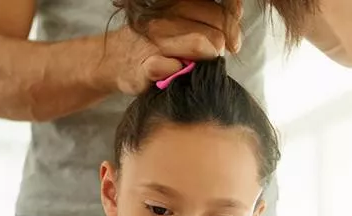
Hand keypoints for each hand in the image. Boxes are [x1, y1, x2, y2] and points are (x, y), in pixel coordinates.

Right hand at [104, 0, 243, 94]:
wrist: (113, 60)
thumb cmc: (154, 42)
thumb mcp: (179, 20)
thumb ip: (209, 14)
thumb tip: (238, 11)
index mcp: (176, 4)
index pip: (220, 12)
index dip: (232, 30)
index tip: (231, 44)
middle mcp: (165, 18)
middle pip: (215, 33)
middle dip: (220, 49)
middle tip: (212, 58)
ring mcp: (154, 42)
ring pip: (200, 46)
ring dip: (205, 62)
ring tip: (196, 65)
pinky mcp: (146, 66)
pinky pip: (175, 68)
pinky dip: (181, 73)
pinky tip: (176, 73)